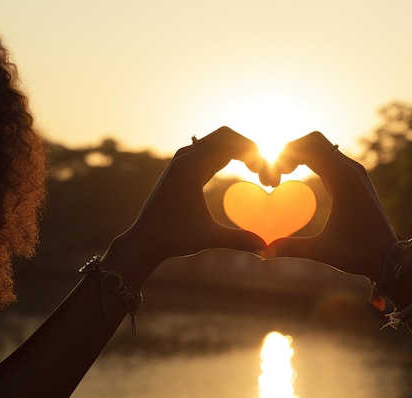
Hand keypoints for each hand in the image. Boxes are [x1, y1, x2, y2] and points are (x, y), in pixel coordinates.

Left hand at [106, 127, 265, 280]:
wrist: (143, 240)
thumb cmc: (171, 238)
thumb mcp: (207, 238)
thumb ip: (238, 240)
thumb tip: (266, 248)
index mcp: (190, 166)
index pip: (228, 141)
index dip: (252, 151)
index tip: (267, 170)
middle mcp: (185, 158)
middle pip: (224, 136)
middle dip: (248, 147)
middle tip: (264, 169)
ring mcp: (182, 162)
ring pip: (216, 142)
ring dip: (238, 150)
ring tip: (257, 169)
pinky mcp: (182, 169)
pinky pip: (209, 153)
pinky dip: (228, 156)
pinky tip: (242, 167)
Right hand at [267, 132, 397, 280]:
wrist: (389, 257)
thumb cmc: (358, 254)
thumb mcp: (321, 251)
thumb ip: (291, 248)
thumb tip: (262, 252)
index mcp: (343, 180)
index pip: (310, 147)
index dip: (286, 152)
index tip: (271, 171)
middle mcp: (351, 170)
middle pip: (315, 140)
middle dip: (292, 149)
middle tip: (275, 170)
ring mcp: (356, 173)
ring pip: (323, 147)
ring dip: (302, 153)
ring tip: (283, 172)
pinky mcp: (357, 179)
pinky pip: (331, 158)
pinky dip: (313, 160)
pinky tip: (299, 175)